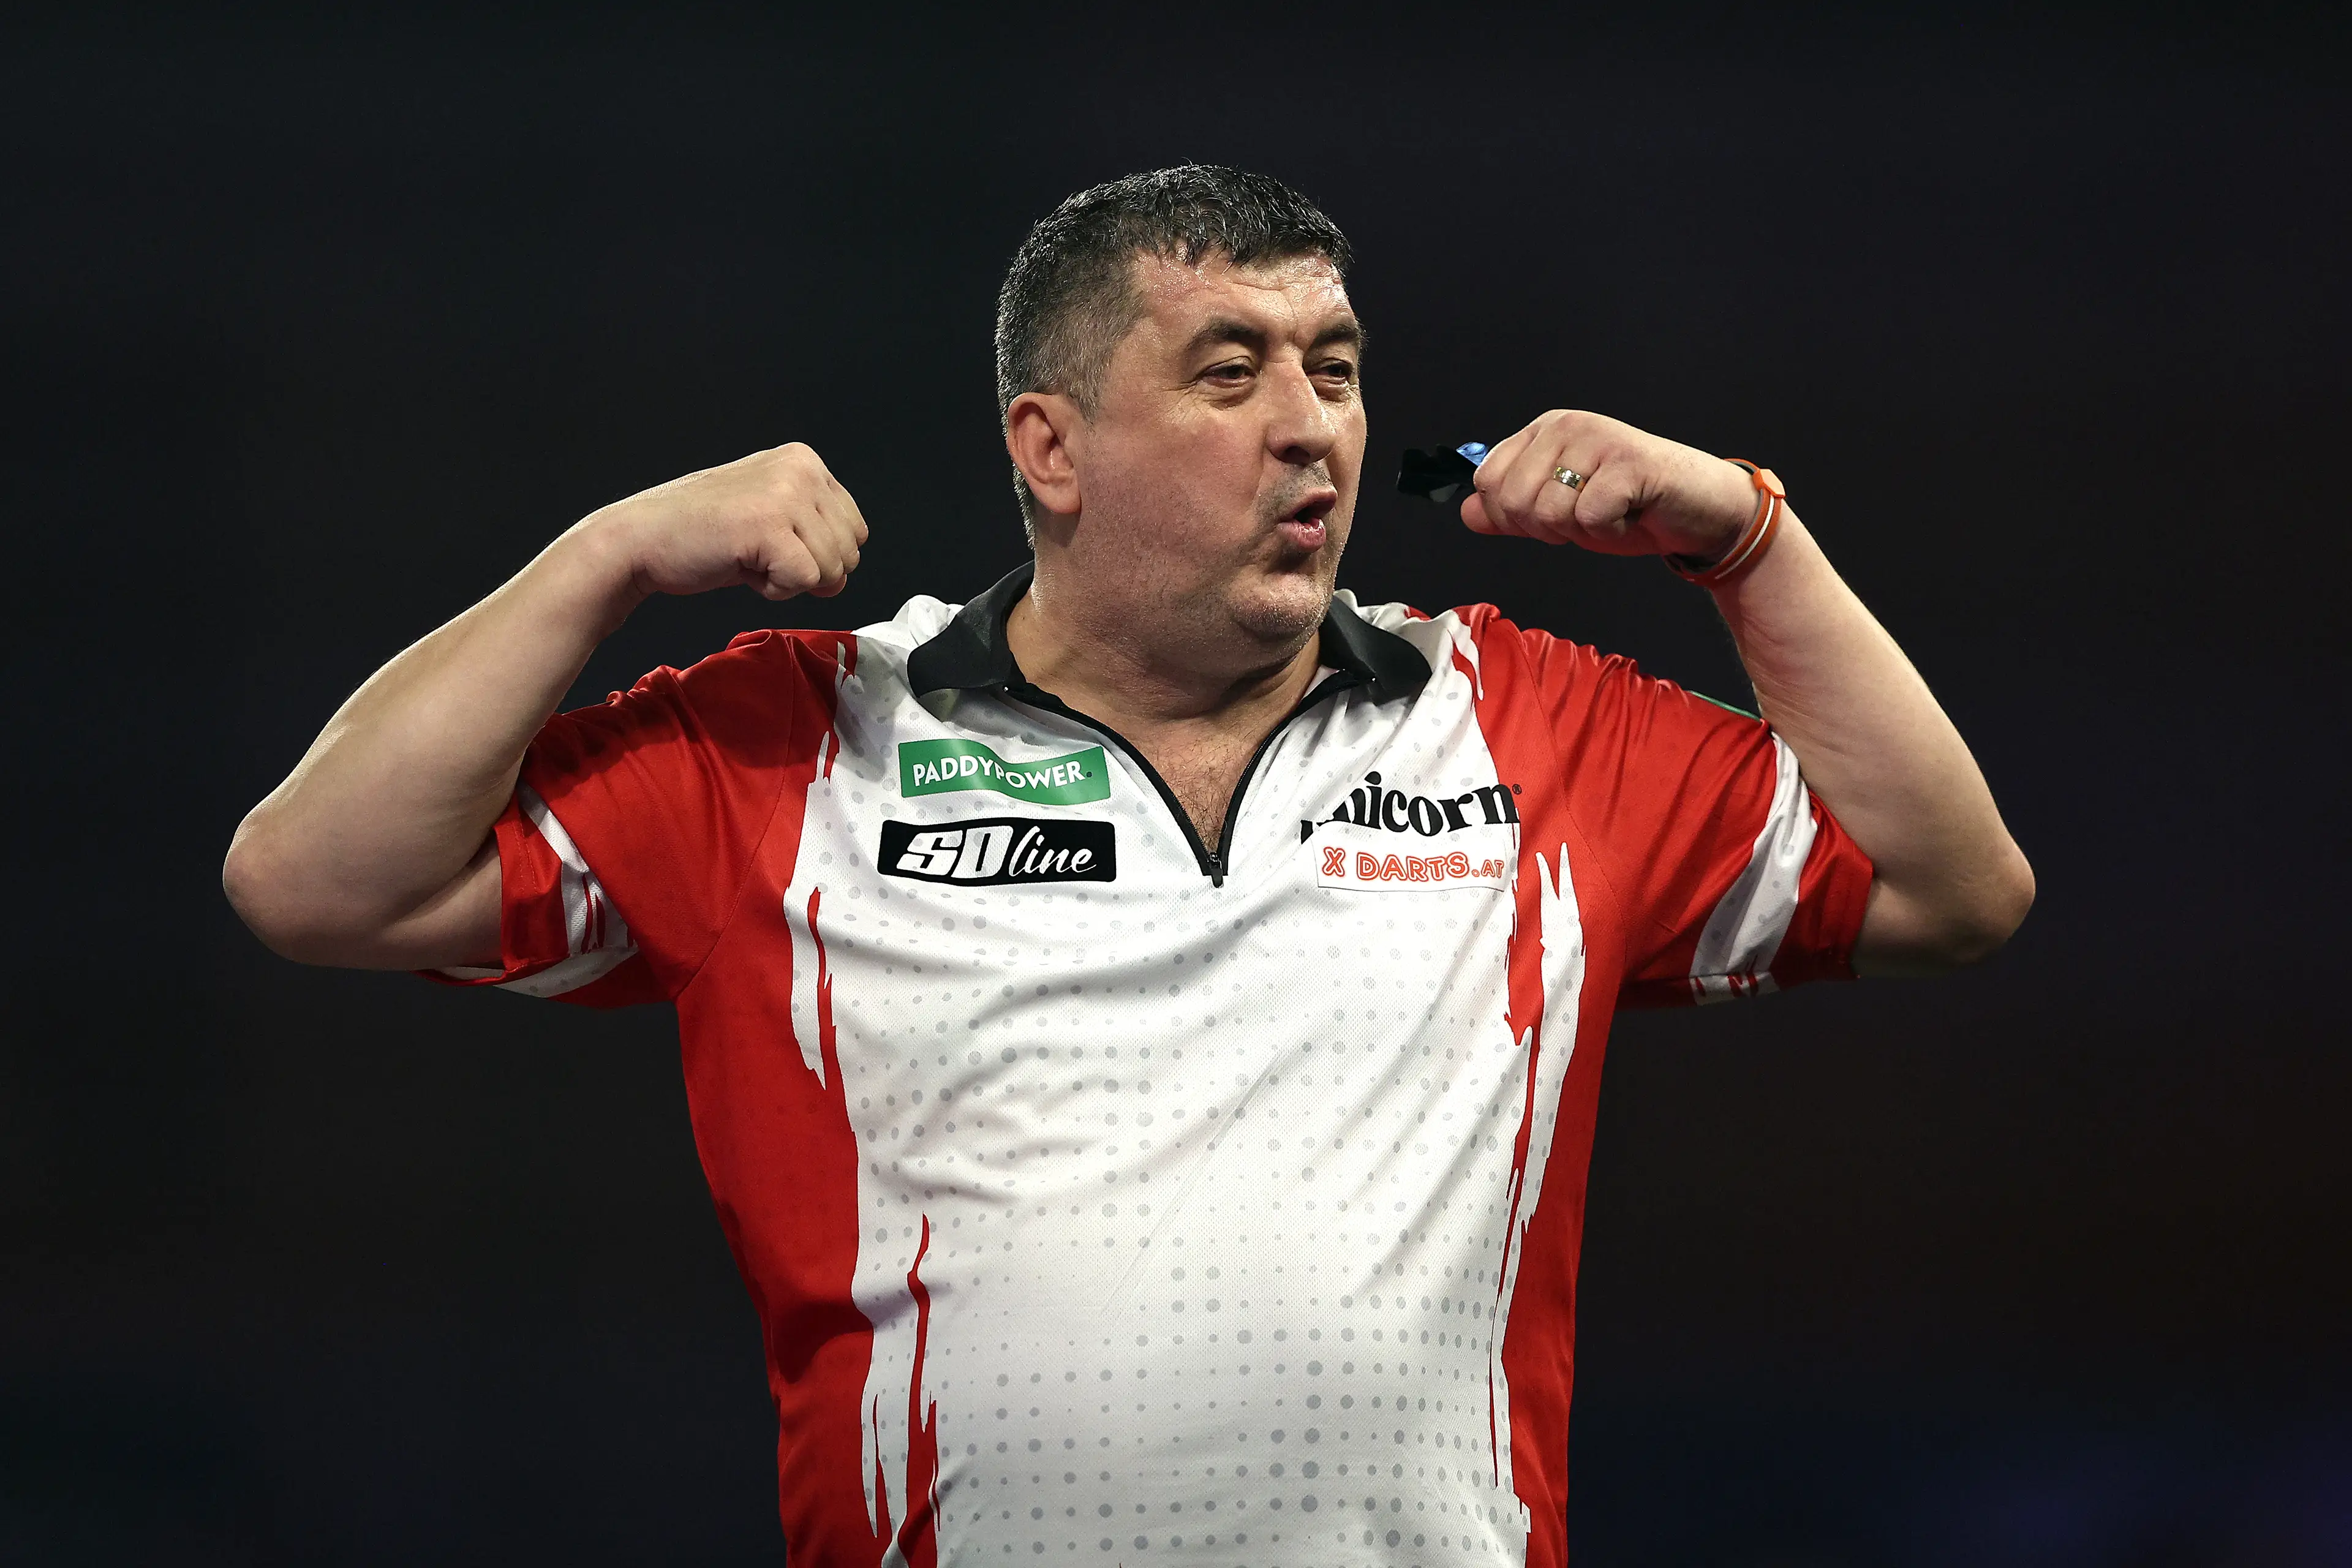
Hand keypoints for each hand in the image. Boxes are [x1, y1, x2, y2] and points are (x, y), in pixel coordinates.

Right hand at [581, 442, 868, 604]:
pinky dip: (774, 590)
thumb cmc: (698, 533)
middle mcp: (801, 469)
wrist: (640, 540)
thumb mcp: (770, 514)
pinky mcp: (770, 527)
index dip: (818, 553)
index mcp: (804, 460)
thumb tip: (843, 574)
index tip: (771, 542)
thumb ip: (814, 532)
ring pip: (832, 570)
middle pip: (850, 552)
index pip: (855, 529)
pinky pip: (805, 582)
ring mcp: (786, 495)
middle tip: (757, 552)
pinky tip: (742, 567)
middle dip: (808, 569)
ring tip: (746, 555)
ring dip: (789, 580)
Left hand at [1462, 410, 1756, 561]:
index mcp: (1544, 431)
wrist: (1699, 511)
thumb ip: (1512, 514)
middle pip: (1511, 500)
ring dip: (1581, 531)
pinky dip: (1609, 532)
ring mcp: (1598, 440)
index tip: (1553, 515)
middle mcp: (1567, 426)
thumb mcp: (1560, 513)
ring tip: (1611, 512)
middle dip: (1546, 528)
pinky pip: (1589, 517)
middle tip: (1586, 516)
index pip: (1488, 482)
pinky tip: (1630, 515)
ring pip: (1549, 512)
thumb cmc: (1632, 507)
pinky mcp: (1628, 463)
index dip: (1512, 517)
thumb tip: (1467, 513)